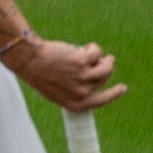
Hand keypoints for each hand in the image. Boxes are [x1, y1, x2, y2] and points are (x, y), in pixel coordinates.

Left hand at [7, 33, 122, 112]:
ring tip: (92, 51)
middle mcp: (81, 94)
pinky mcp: (82, 63)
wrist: (29, 61)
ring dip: (103, 57)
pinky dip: (93, 48)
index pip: (101, 102)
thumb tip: (95, 76)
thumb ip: (74, 88)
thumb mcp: (57, 89)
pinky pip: (97, 53)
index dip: (114, 94)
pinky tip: (83, 48)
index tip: (123, 88)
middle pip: (104, 79)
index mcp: (74, 104)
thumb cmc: (40, 73)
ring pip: (106, 67)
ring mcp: (82, 79)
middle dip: (105, 66)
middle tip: (102, 58)